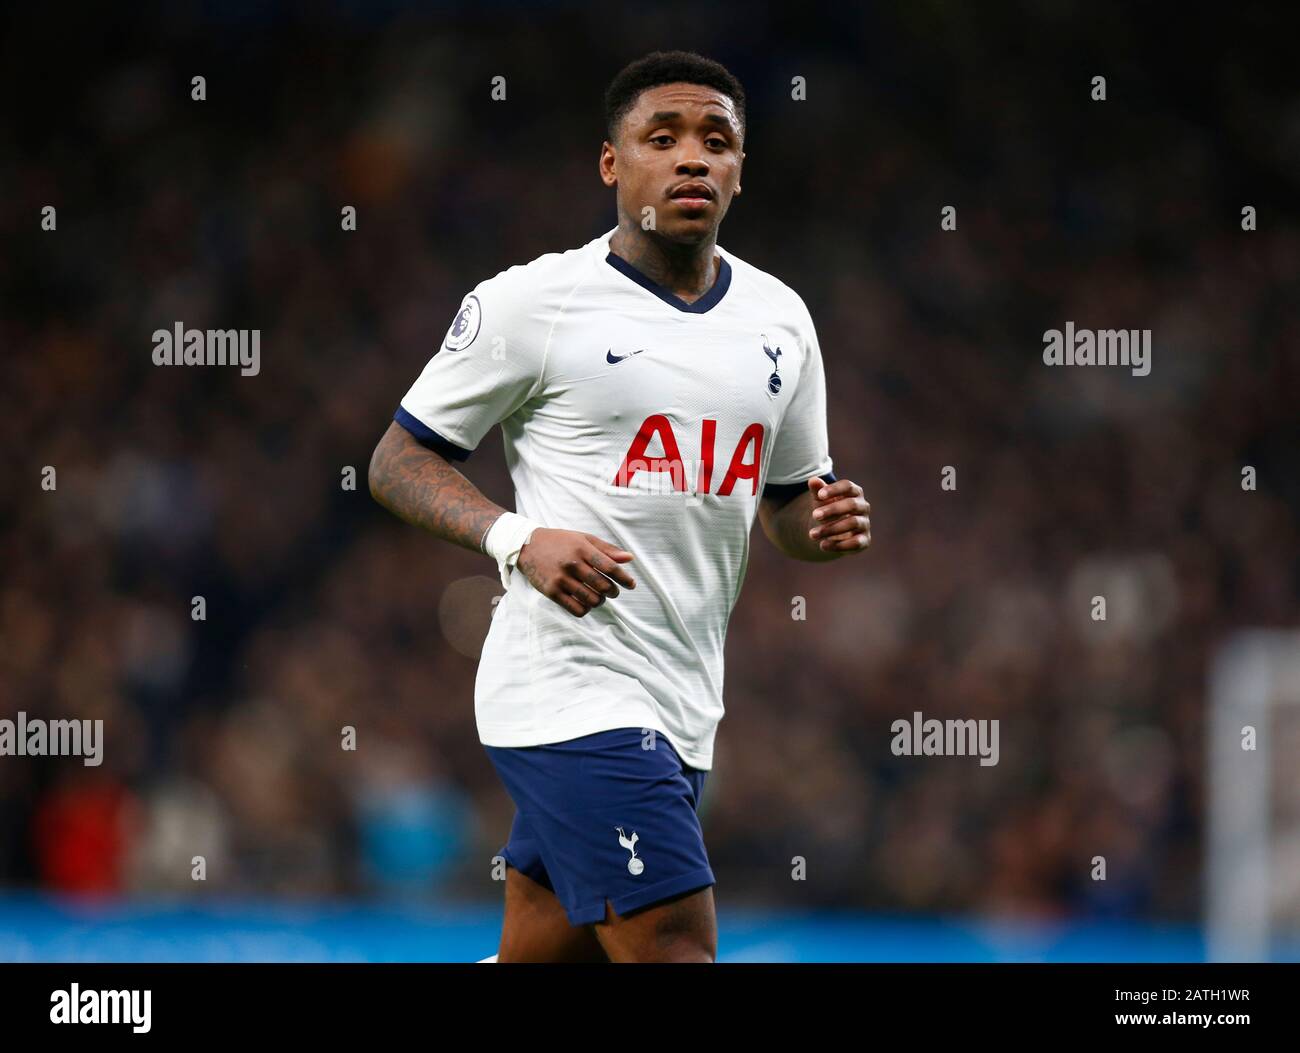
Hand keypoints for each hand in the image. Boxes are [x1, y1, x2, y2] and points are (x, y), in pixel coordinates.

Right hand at [516, 528, 636, 616]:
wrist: (527, 546)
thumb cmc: (560, 542)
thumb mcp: (583, 539)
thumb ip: (606, 549)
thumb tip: (629, 558)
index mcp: (582, 549)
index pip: (610, 567)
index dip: (624, 578)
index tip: (631, 585)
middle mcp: (572, 564)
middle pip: (602, 586)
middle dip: (613, 592)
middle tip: (613, 592)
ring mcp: (561, 579)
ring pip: (591, 600)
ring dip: (600, 601)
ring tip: (599, 597)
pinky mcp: (551, 592)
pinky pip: (576, 609)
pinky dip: (586, 609)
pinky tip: (586, 604)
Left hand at [806, 476, 870, 552]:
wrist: (832, 532)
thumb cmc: (827, 510)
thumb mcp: (820, 500)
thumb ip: (817, 491)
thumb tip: (812, 480)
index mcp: (854, 492)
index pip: (848, 486)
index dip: (834, 489)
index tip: (819, 495)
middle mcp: (863, 507)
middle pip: (852, 505)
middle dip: (832, 510)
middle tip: (814, 515)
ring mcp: (865, 523)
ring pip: (853, 523)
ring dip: (831, 529)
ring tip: (812, 534)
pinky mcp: (864, 540)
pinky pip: (856, 542)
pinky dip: (839, 545)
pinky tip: (823, 545)